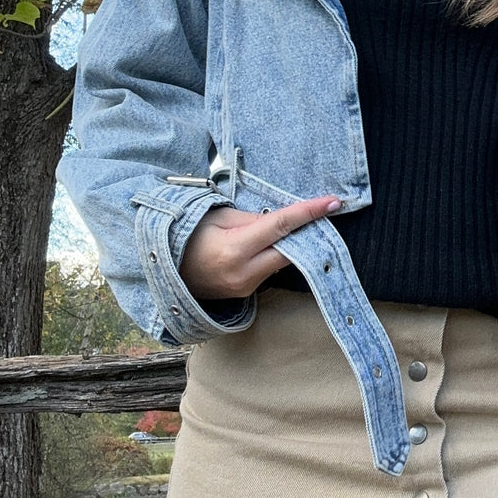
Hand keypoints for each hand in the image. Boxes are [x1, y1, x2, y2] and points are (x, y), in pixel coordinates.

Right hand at [179, 196, 341, 299]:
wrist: (166, 270)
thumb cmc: (188, 236)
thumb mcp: (218, 217)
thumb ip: (253, 219)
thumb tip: (284, 219)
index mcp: (234, 250)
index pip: (280, 226)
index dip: (308, 212)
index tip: (332, 202)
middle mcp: (243, 273)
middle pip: (289, 250)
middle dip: (306, 231)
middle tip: (322, 211)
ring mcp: (244, 288)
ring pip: (281, 261)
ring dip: (290, 243)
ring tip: (294, 225)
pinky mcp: (245, 294)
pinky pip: (269, 270)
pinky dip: (275, 255)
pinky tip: (276, 243)